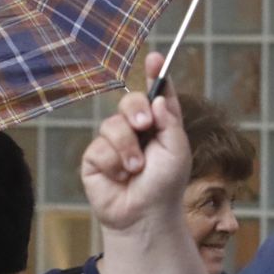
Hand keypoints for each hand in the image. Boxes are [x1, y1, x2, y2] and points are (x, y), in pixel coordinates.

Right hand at [81, 51, 192, 233]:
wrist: (144, 215)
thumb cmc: (165, 185)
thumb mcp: (177, 150)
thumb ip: (169, 120)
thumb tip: (157, 98)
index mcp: (158, 124)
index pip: (156, 93)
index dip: (156, 74)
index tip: (156, 59)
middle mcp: (135, 129)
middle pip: (129, 101)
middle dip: (136, 109)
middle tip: (144, 126)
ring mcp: (113, 143)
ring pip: (112, 125)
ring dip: (126, 148)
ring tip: (135, 169)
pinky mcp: (95, 159)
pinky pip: (99, 147)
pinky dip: (113, 163)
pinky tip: (120, 178)